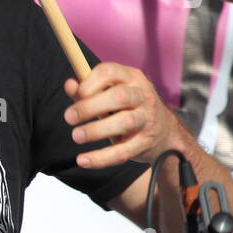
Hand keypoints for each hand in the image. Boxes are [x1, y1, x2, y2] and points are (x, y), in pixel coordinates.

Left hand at [63, 62, 178, 168]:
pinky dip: (101, 158)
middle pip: (119, 96)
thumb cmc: (127, 107)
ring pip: (124, 122)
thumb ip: (87, 90)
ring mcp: (147, 119)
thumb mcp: (109, 94)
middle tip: (69, 117)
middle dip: (90, 106)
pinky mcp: (145, 143)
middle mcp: (143, 96)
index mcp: (132, 78)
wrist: (163, 132)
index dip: (89, 82)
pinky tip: (83, 160)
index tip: (76, 94)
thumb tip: (69, 85)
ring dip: (96, 130)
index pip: (110, 72)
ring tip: (77, 136)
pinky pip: (123, 151)